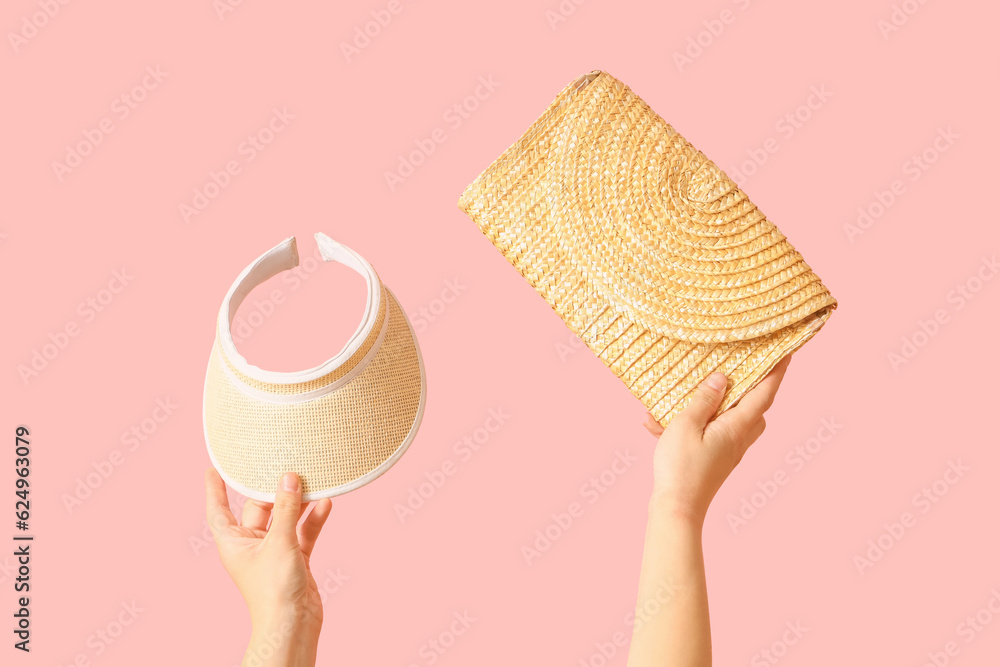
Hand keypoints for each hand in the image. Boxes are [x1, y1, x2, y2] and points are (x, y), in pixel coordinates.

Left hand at [205, 469, 332, 666]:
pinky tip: (325, 505)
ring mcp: (274, 551)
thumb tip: (289, 478)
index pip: (218, 510)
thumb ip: (286, 507)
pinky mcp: (295, 558)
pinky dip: (313, 519)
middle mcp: (252, 544)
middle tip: (284, 466)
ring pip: (284, 519)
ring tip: (311, 482)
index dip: (214, 490)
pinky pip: (303, 532)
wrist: (292, 624)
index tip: (213, 470)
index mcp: (234, 542)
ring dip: (297, 503)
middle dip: (271, 490)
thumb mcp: (280, 541)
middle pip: (258, 508)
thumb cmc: (273, 590)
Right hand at [642, 355, 791, 525]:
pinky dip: (692, 425)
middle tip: (744, 366)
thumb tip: (722, 378)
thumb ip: (705, 400)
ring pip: (734, 421)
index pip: (765, 393)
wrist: (677, 509)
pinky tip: (658, 423)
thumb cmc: (680, 467)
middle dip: (752, 386)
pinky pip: (710, 434)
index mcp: (737, 427)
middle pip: (755, 408)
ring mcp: (728, 452)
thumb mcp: (686, 425)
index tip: (788, 352)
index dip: (777, 371)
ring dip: (720, 404)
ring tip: (693, 392)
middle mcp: (739, 439)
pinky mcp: (715, 460)